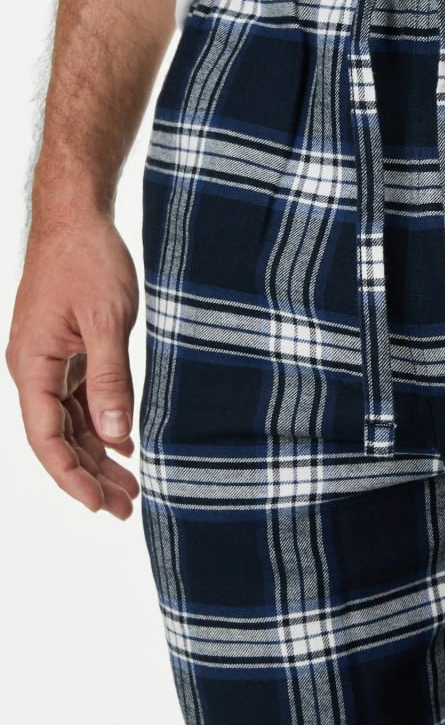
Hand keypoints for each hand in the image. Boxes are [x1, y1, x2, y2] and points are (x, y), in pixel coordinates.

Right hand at [6, 209, 140, 518]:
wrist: (77, 215)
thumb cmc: (88, 259)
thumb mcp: (106, 320)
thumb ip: (110, 377)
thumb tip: (116, 433)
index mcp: (32, 365)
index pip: (47, 438)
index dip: (72, 477)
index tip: (100, 505)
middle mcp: (34, 369)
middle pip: (58, 438)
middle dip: (90, 476)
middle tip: (128, 508)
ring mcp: (49, 360)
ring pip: (71, 422)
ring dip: (98, 454)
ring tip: (132, 487)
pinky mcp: (67, 350)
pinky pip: (80, 400)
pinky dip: (101, 424)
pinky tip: (125, 444)